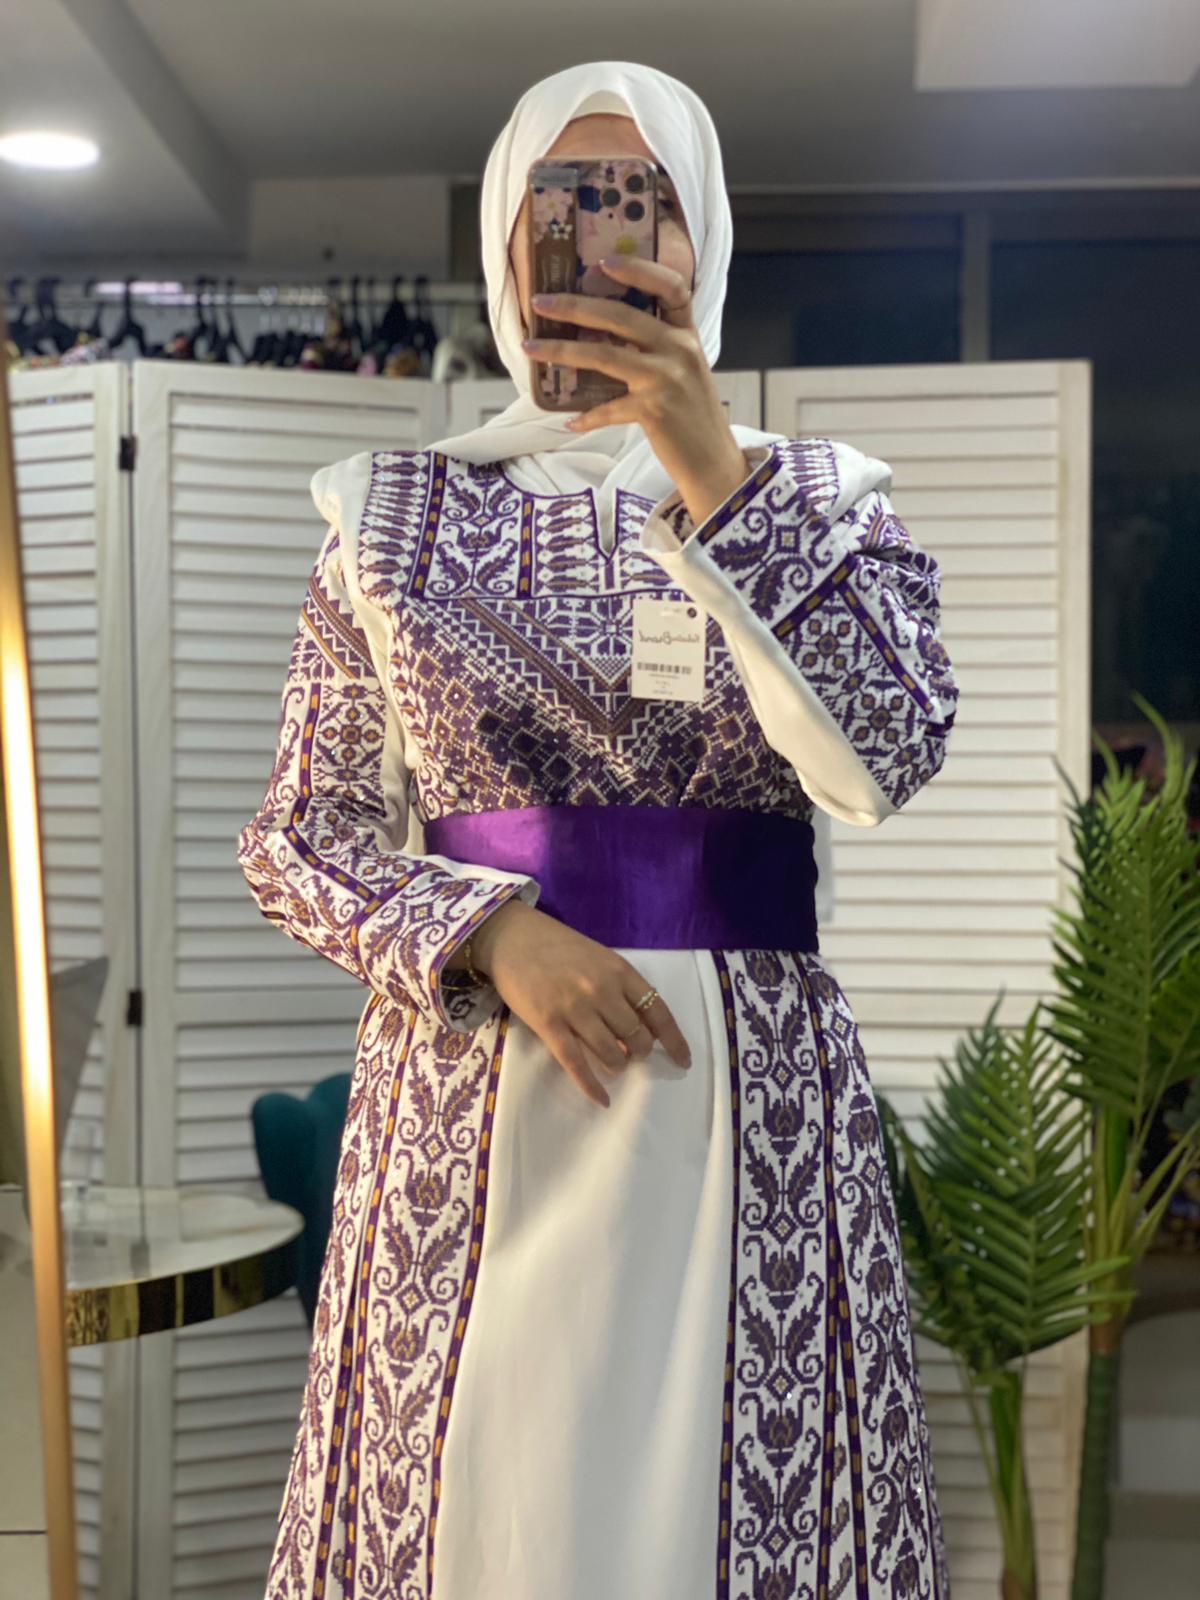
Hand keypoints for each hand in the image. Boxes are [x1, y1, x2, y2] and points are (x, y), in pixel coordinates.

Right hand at [468, 899, 691, 1108]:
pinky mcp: (549, 1024)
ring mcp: (575, 1008)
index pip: (659, 1012)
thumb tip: (636, 1031)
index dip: (674, 1041)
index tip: (683, 1060)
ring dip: (617, 1065)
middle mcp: (602, 990)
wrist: (512, 937)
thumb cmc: (558, 947)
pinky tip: (602, 1099)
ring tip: (612, 1063)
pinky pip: (576, 1063)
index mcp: (619, 971)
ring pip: (611, 1054)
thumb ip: (620, 987)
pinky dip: (592, 1086)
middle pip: (637, 1037)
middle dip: (638, 1052)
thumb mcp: (599, 957)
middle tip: (629, 1052)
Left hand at [521, 256, 751, 527]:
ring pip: (604, 354)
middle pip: (621, 316)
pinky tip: (569, 422)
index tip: (604, 261)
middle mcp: (679, 350)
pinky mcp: (654, 411)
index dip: (639, 269)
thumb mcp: (684, 373)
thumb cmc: (694, 418)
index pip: (672, 287)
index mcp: (688, 336)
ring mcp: (667, 379)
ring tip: (531, 348)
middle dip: (575, 305)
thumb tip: (603, 335)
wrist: (715, 463)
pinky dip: (587, 416)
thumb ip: (656, 350)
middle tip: (541, 302)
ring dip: (562, 350)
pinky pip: (608, 408)